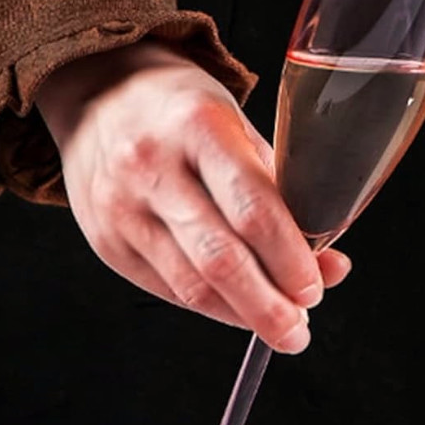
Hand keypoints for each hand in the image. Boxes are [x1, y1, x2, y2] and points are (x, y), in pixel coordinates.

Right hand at [35, 40, 350, 352]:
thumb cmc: (185, 112)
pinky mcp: (105, 240)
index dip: (290, 259)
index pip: (253, 209)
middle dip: (268, 306)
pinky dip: (210, 307)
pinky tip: (237, 310)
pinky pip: (166, 289)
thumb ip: (281, 193)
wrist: (98, 93)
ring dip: (242, 316)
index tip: (315, 288)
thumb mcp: (239, 128)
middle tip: (299, 331)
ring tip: (279, 327)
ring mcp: (121, 207)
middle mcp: (152, 167)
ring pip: (190, 285)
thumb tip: (326, 264)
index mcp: (200, 127)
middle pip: (220, 259)